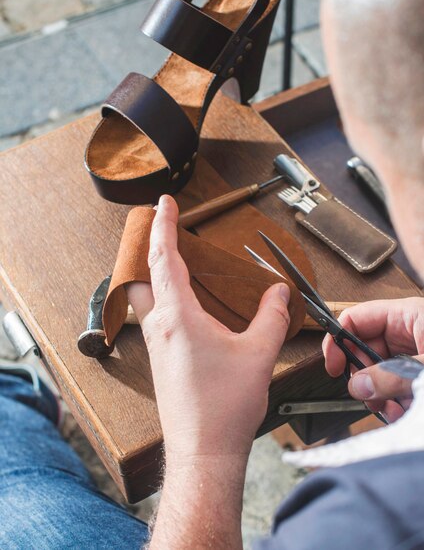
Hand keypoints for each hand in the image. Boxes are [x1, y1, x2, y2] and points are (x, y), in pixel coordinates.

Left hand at [126, 194, 290, 462]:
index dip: (163, 226)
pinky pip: (155, 316)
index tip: (163, 203)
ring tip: (174, 259)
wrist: (203, 452)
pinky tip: (186, 304)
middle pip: (141, 274)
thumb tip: (277, 292)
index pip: (163, 258)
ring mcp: (156, 344)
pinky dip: (163, 296)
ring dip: (154, 273)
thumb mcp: (258, 354)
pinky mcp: (162, 359)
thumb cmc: (223, 406)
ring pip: (144, 296)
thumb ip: (271, 316)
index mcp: (177, 316)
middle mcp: (159, 326)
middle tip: (162, 228)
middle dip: (148, 247)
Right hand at [323, 298, 423, 420]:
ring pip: (379, 372)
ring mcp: (413, 353)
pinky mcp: (418, 374)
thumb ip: (393, 375)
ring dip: (378, 395)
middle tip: (365, 396)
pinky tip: (400, 411)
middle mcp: (407, 332)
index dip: (338, 340)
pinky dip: (394, 402)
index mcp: (407, 316)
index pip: (356, 318)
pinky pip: (395, 386)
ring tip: (388, 409)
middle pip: (364, 349)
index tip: (333, 366)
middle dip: (362, 377)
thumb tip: (359, 385)